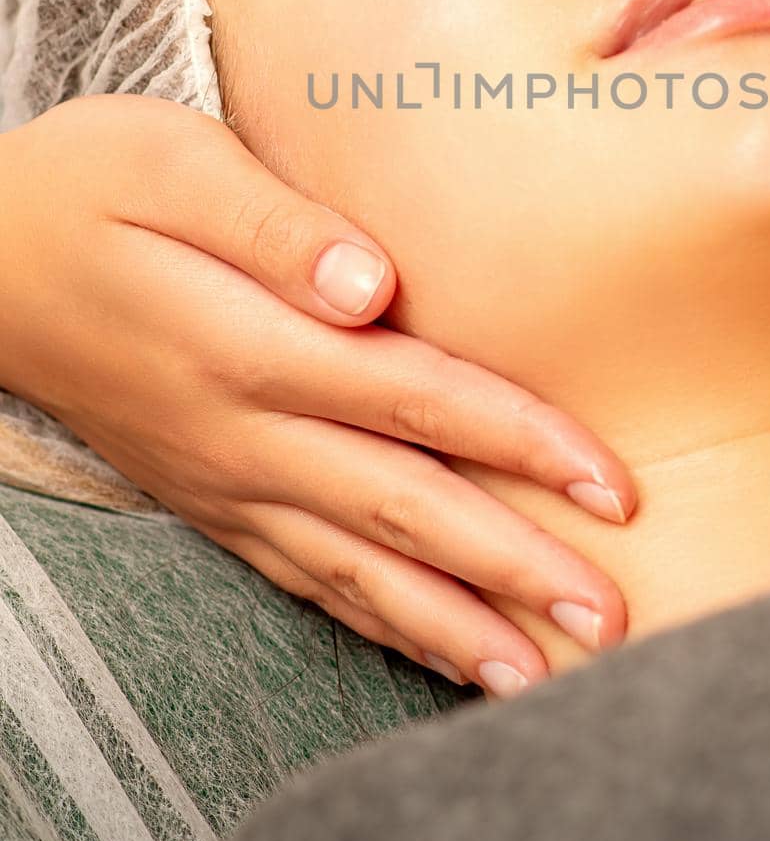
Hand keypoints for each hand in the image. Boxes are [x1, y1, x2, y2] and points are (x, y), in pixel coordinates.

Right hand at [0, 95, 634, 690]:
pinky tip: (435, 651)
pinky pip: (305, 577)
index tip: (609, 486)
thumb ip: (275, 225)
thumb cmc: (87, 184)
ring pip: (357, 570)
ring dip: (456, 625)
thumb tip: (374, 284)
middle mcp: (242, 432)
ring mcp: (224, 477)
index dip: (518, 442)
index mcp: (246, 342)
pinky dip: (377, 622)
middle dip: (514, 566)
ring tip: (545, 677)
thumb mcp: (170, 163)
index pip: (412, 398)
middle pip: (402, 510)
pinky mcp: (210, 497)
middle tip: (611, 618)